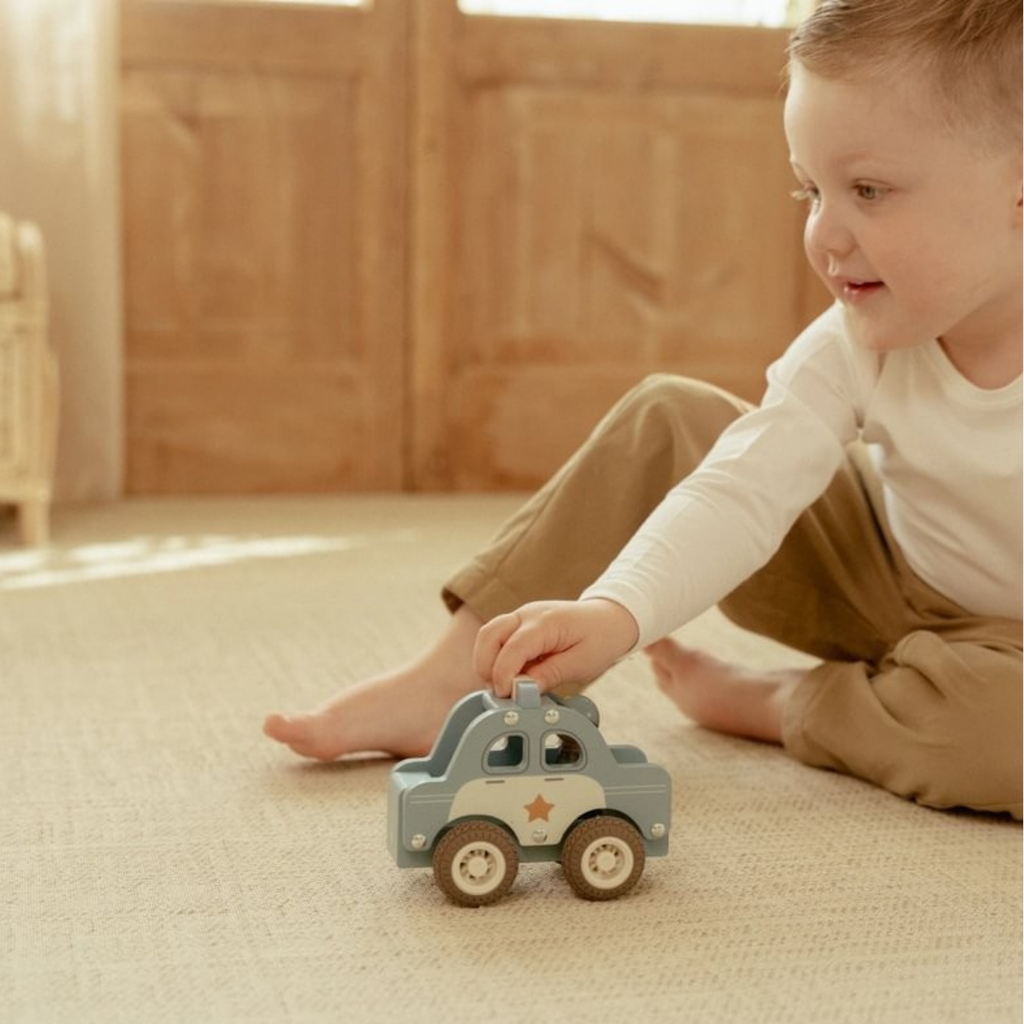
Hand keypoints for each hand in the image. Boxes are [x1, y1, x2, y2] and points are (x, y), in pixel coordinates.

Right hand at [473, 598, 639, 697]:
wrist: (610, 619)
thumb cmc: (600, 638)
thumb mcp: (582, 663)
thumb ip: (550, 675)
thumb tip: (521, 691)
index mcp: (546, 622)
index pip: (513, 647)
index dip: (504, 674)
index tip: (506, 697)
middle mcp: (527, 614)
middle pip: (489, 634)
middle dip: (486, 666)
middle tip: (500, 693)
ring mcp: (521, 617)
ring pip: (487, 635)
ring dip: (487, 662)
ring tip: (505, 687)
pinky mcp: (519, 625)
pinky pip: (497, 639)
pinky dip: (496, 659)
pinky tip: (513, 677)